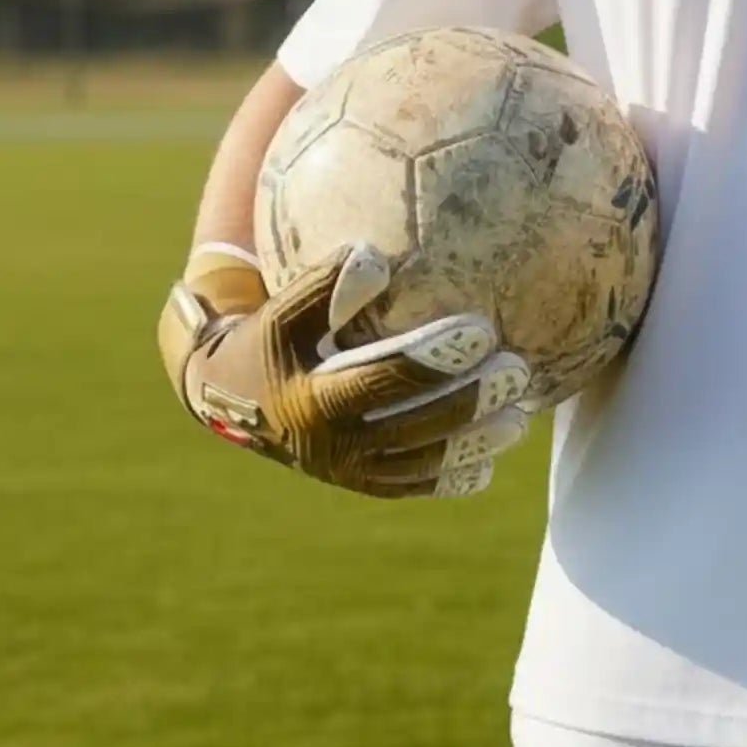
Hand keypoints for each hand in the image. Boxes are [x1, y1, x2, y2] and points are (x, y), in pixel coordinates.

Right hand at [157, 242, 530, 497]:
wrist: (227, 398)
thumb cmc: (267, 337)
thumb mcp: (283, 310)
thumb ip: (325, 285)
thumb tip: (375, 259)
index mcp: (310, 397)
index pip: (380, 377)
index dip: (432, 357)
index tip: (482, 330)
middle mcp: (329, 443)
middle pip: (411, 425)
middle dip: (468, 401)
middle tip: (516, 372)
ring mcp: (343, 470)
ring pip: (417, 464)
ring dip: (471, 444)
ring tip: (519, 420)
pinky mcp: (355, 482)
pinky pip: (407, 487)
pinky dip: (446, 479)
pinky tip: (487, 466)